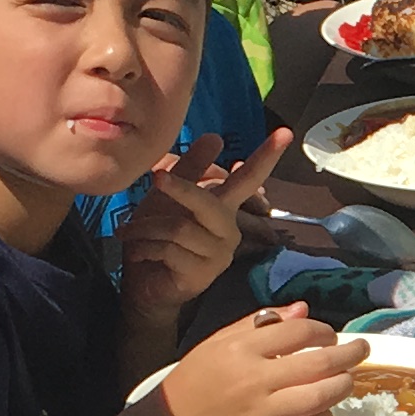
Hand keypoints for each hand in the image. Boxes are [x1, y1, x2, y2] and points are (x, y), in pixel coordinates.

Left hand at [120, 131, 295, 316]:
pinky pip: (171, 250)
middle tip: (157, 177)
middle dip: (181, 189)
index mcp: (224, 208)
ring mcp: (219, 254)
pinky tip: (137, 253)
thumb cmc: (155, 237)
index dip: (266, 157)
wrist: (143, 282)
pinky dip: (145, 247)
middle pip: (209, 202)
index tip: (285, 132)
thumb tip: (216, 137)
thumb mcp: (166, 197)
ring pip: (180, 228)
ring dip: (147, 228)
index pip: (249, 180)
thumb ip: (188, 169)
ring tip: (129, 232)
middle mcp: (228, 230)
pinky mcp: (203, 274)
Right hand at [158, 305, 365, 415]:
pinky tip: (325, 411)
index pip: (298, 332)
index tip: (330, 335)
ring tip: (347, 380)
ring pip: (318, 398)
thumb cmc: (196, 379)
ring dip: (341, 387)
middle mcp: (254, 380)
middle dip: (348, 355)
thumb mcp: (219, 341)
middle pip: (317, 365)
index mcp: (241, 349)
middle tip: (362, 350)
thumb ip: (261, 324)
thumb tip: (303, 310)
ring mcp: (260, 414)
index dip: (323, 331)